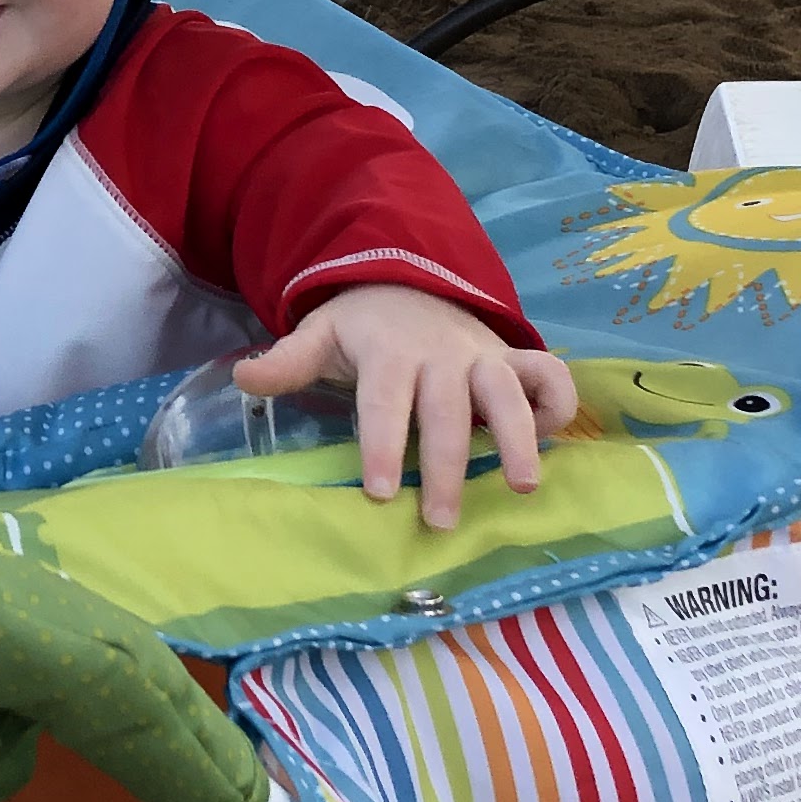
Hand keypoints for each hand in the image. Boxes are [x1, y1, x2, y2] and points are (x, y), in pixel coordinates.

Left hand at [237, 290, 575, 533]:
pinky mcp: (514, 359)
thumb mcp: (321, 335)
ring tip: (523, 487)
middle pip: (446, 412)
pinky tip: (552, 438)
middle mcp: (441, 355)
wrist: (409, 279)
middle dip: (446, 467)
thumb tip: (243, 377)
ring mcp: (483, 356)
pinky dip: (557, 402)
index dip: (383, 446)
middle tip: (441, 522)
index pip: (385, 400)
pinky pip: (548, 376)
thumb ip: (288, 361)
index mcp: (389, 351)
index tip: (381, 493)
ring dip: (518, 439)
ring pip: (506, 394)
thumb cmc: (362, 326)